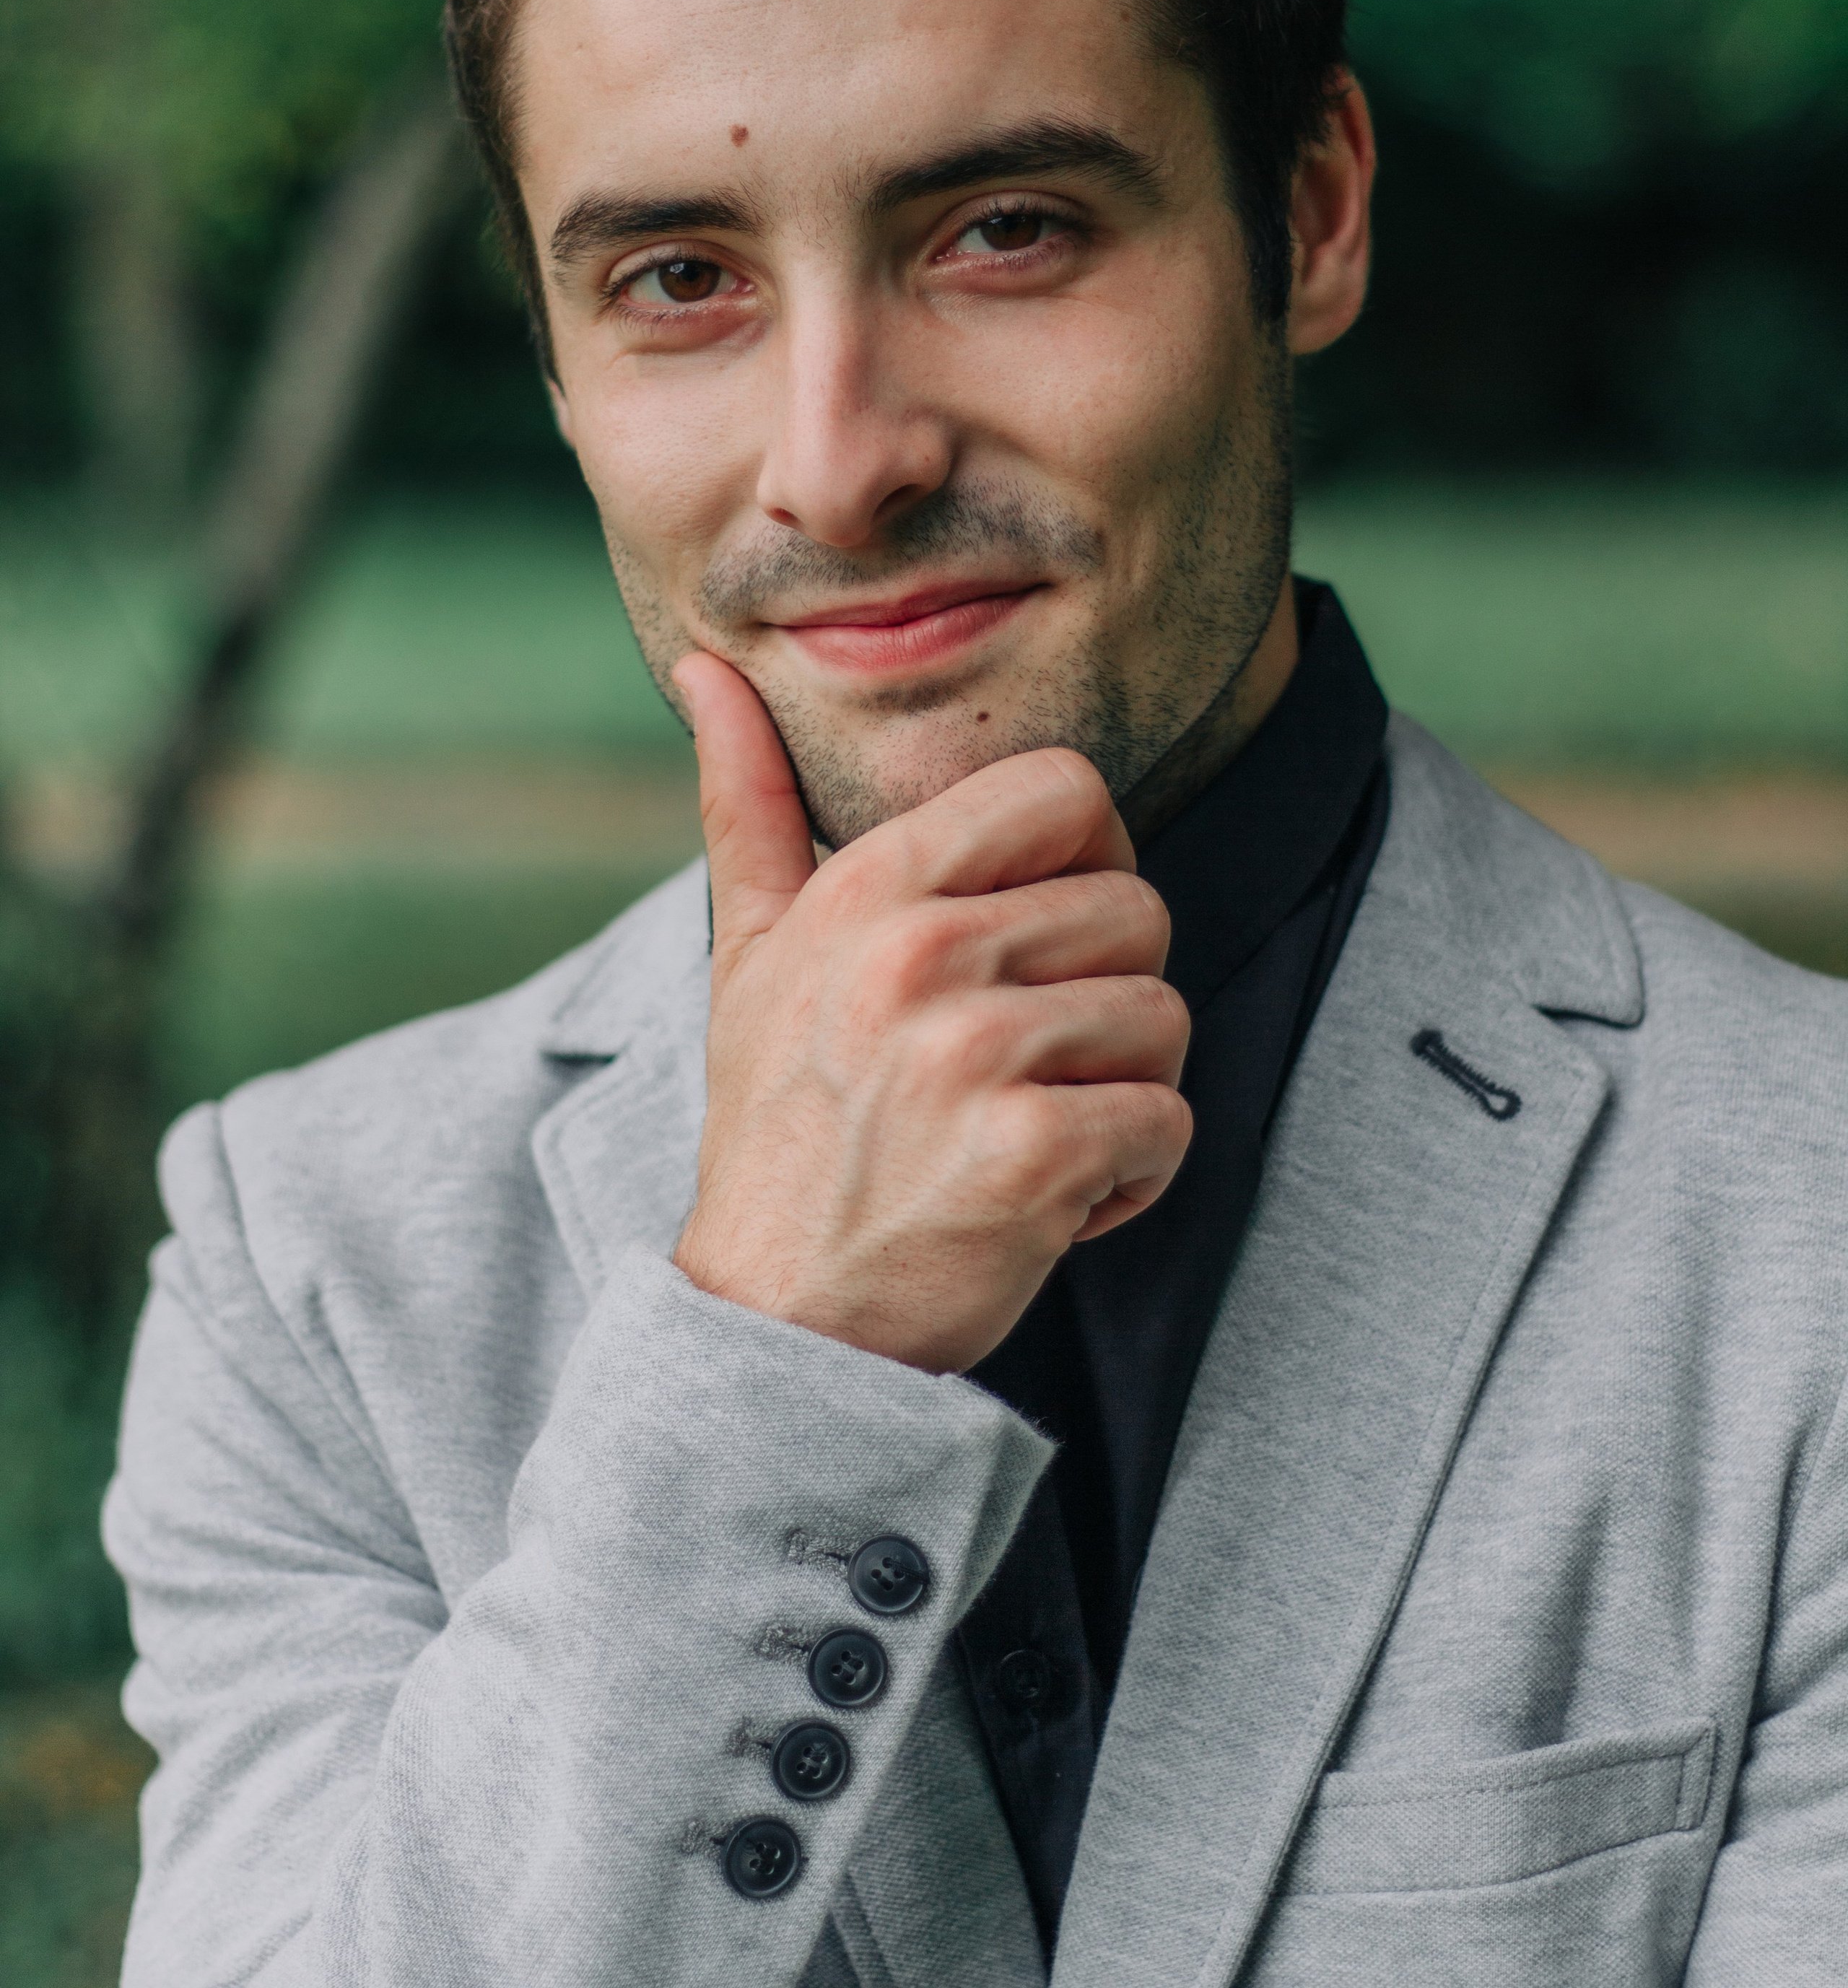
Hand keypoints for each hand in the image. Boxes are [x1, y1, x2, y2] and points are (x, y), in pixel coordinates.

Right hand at [672, 653, 1191, 1371]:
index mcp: (872, 886)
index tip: (1041, 943)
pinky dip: (1129, 1178)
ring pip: (1165, 1019)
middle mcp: (920, 951)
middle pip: (1138, 909)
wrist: (770, 1320)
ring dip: (1119, 1095)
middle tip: (1023, 1070)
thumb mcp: (749, 952)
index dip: (1086, 862)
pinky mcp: (1028, 1156)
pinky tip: (1047, 1203)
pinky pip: (1167, 1124)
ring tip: (1026, 1134)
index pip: (1068, 789)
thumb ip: (747, 801)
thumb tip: (707, 666)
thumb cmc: (779, 1124)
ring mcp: (973, 1053)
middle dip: (1106, 998)